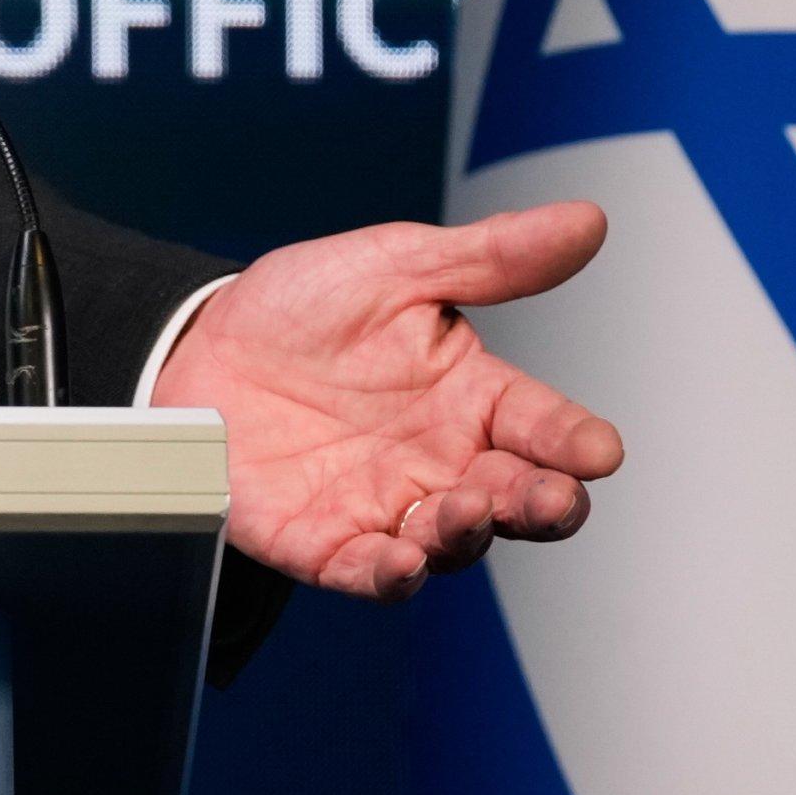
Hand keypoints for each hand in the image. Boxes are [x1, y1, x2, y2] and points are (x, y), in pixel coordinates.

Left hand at [147, 201, 624, 600]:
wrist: (197, 345)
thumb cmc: (301, 308)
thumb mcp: (395, 266)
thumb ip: (489, 257)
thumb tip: (584, 220)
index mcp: (471, 397)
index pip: (542, 425)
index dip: (574, 440)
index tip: (598, 448)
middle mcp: (441, 461)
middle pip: (513, 498)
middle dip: (542, 504)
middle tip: (553, 497)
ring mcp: (386, 506)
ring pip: (450, 540)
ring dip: (467, 533)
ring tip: (466, 510)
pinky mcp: (324, 540)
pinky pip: (366, 570)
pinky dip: (388, 574)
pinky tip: (402, 564)